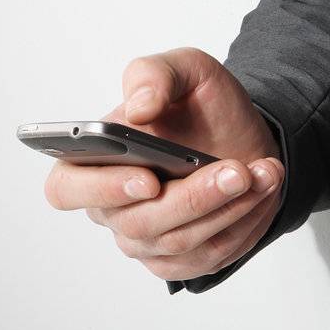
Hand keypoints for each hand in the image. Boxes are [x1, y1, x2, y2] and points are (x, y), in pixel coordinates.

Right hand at [44, 46, 284, 281]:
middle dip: (194, 197)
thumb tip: (140, 109)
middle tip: (235, 171)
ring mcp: (144, 239)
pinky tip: (262, 191)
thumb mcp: (185, 69)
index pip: (67, 188)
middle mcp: (112, 207)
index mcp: (93, 160)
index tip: (148, 179)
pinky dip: (241, 223)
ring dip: (228, 206)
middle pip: (140, 221)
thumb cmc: (202, 106)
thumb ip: (154, 74)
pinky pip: (208, 255)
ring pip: (180, 241)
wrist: (243, 134)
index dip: (102, 190)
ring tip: (262, 173)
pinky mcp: (180, 260)